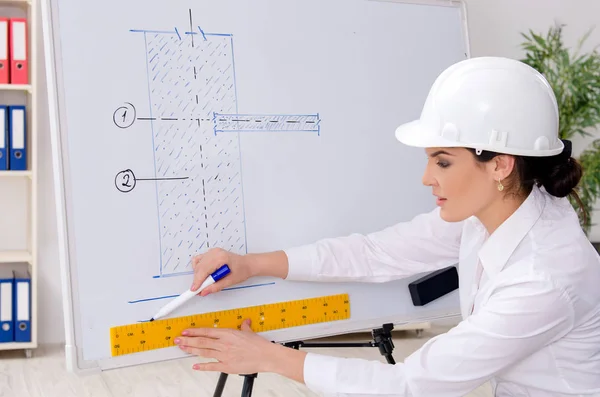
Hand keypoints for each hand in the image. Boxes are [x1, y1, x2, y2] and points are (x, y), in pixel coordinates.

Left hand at [175, 319, 300, 375]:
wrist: (266, 356)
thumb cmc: (258, 345)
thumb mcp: (249, 332)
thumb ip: (244, 327)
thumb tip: (244, 323)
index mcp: (228, 333)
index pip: (207, 331)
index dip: (194, 331)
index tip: (186, 331)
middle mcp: (224, 344)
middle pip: (202, 341)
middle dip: (188, 340)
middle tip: (178, 340)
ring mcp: (224, 355)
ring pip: (204, 352)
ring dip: (191, 350)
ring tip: (182, 348)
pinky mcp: (227, 366)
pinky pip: (212, 366)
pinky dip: (202, 366)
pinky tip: (195, 366)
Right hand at [191, 248, 253, 295]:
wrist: (247, 264)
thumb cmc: (241, 271)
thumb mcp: (230, 282)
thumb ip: (215, 287)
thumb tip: (203, 292)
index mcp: (221, 258)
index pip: (204, 270)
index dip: (198, 281)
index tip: (194, 290)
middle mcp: (215, 252)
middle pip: (199, 267)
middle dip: (198, 279)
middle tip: (199, 290)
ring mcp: (212, 251)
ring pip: (198, 263)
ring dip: (198, 274)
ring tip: (206, 281)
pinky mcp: (211, 252)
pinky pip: (199, 259)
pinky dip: (199, 267)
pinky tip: (204, 273)